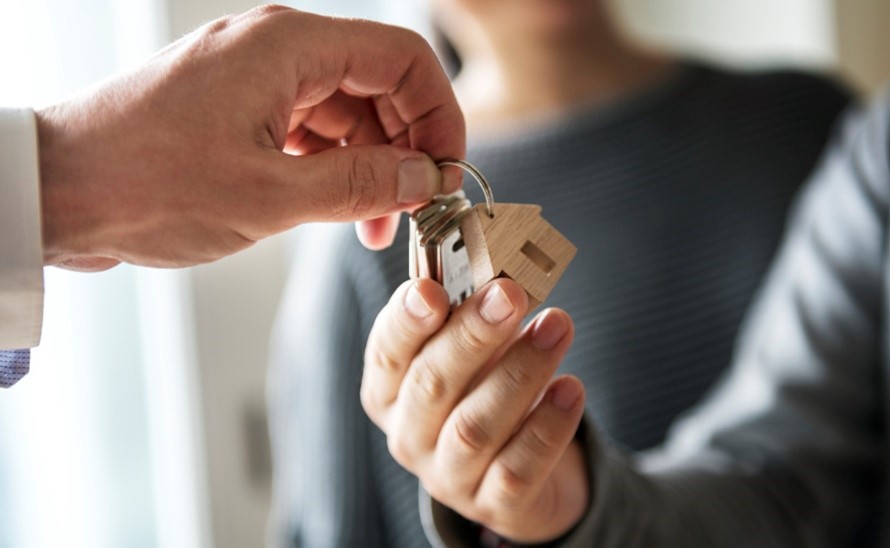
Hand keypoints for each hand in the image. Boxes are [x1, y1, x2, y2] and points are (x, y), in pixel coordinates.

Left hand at [36, 5, 464, 270]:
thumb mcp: (269, 196)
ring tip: (375, 227)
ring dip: (370, 169)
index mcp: (289, 47)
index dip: (439, 117)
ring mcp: (256, 80)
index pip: (402, 60)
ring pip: (345, 115)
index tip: (448, 174)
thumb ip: (360, 186)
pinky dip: (332, 170)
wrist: (57, 193)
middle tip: (417, 210)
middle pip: (378, 87)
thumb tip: (424, 180)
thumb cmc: (145, 184)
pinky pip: (309, 132)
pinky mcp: (239, 110)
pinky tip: (339, 213)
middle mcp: (277, 51)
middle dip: (405, 150)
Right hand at [361, 278, 588, 542]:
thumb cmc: (483, 393)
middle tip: (509, 294)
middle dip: (472, 335)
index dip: (406, 321)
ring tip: (557, 326)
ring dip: (519, 372)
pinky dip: (547, 426)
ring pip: (476, 427)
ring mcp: (448, 475)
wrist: (516, 472)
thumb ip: (472, 316)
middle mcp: (410, 435)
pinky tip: (571, 388)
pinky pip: (518, 468)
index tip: (431, 290)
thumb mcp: (468, 354)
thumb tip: (501, 273)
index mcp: (390, 390)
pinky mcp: (494, 504)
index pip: (387, 352)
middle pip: (432, 385)